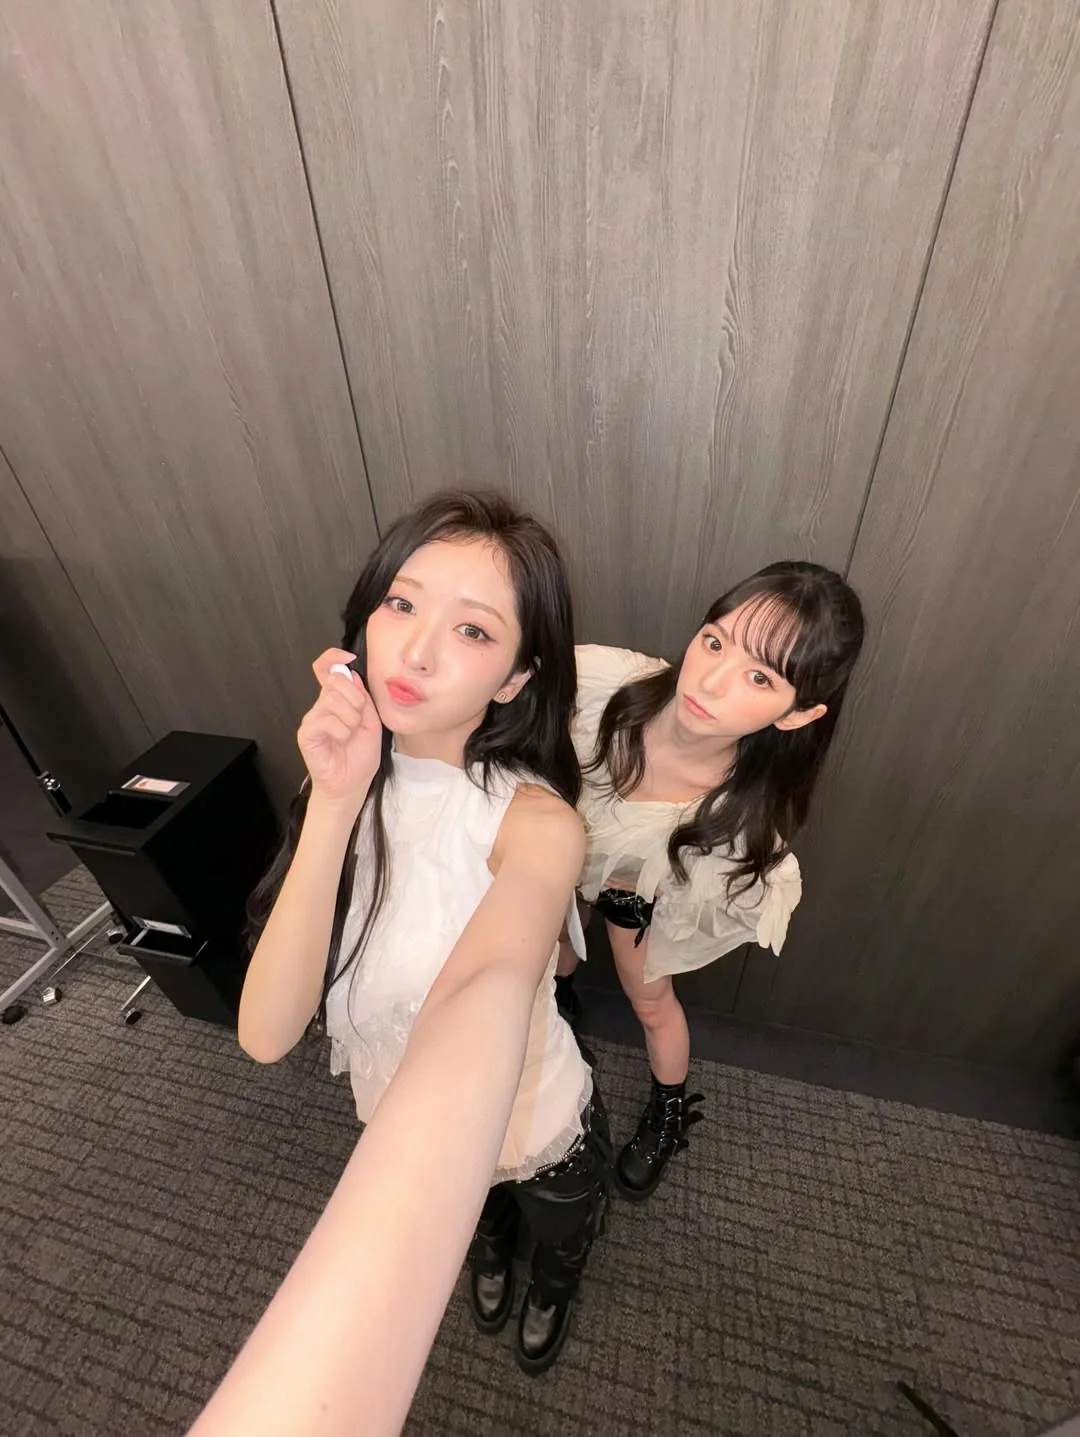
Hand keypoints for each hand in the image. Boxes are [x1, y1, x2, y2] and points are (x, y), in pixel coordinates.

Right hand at [297, 649, 383, 809]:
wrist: (352, 784)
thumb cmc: (360, 755)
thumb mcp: (372, 721)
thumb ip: (363, 698)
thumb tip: (352, 674)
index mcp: (336, 699)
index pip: (326, 668)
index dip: (333, 656)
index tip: (348, 656)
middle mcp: (321, 706)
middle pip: (335, 680)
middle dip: (356, 699)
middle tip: (359, 720)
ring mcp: (312, 719)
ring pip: (333, 700)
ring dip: (351, 719)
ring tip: (351, 734)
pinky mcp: (306, 734)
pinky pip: (327, 720)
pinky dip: (342, 731)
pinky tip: (342, 741)